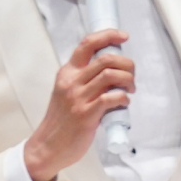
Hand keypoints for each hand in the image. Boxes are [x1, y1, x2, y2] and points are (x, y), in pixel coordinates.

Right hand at [23, 29, 134, 180]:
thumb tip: (112, 73)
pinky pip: (111, 98)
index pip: (87, 44)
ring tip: (130, 90)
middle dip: (127, 64)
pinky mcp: (86, 115)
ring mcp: (78, 98)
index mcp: (67, 72)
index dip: (108, 35)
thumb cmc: (63, 120)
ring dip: (128, 81)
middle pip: (106, 59)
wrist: (49, 145)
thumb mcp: (68, 92)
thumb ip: (85, 80)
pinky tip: (124, 103)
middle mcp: (72, 81)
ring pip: (111, 75)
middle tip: (131, 77)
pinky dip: (124, 98)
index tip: (123, 36)